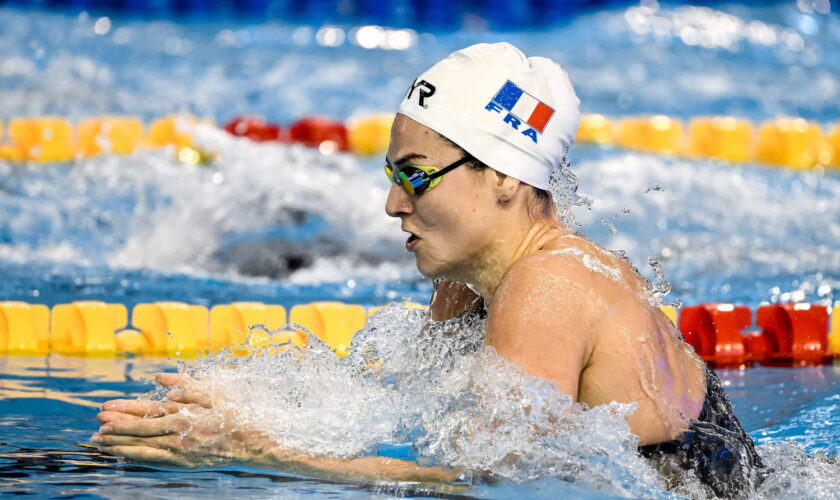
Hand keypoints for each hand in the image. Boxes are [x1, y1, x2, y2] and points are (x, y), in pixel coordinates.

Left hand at [92, 373, 273, 467]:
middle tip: (95, 427)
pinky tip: (124, 456)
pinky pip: (154, 461)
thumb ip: (185, 384)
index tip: (104, 409)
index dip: (124, 411)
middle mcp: (178, 433)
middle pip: (140, 430)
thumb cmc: (234, 415)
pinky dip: (136, 458)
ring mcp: (180, 451)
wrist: (253, 444)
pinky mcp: (183, 463)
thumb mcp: (213, 393)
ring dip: (120, 445)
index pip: (146, 411)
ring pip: (143, 448)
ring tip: (100, 443)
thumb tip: (159, 377)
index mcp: (184, 413)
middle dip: (116, 428)